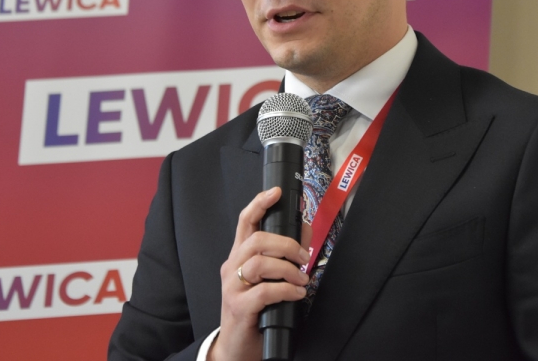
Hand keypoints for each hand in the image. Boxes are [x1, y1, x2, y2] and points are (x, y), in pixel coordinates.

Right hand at [208, 187, 311, 360]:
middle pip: (256, 240)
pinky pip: (265, 291)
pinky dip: (286, 290)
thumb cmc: (255, 310)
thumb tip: (306, 229)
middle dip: (286, 244)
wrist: (237, 348)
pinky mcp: (239, 307)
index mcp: (239, 257)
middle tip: (304, 258)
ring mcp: (232, 288)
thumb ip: (284, 255)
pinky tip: (296, 294)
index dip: (258, 203)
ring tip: (301, 280)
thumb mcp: (269, 279)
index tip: (275, 192)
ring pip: (260, 263)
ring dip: (288, 269)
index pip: (244, 222)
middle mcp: (232, 268)